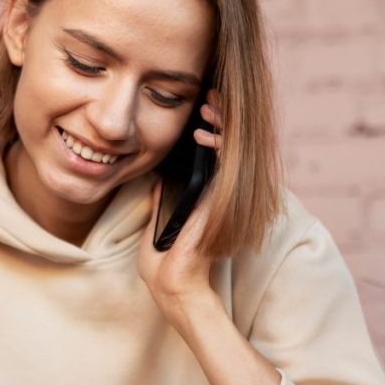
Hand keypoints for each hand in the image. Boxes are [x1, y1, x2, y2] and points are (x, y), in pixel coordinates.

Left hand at [138, 91, 222, 324]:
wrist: (172, 286)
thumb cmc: (162, 266)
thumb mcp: (156, 226)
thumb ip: (162, 202)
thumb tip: (159, 179)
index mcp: (198, 200)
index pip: (205, 159)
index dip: (204, 132)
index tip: (195, 112)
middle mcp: (213, 197)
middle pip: (222, 148)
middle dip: (217, 119)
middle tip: (208, 97)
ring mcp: (219, 199)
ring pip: (228, 151)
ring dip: (220, 124)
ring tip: (209, 105)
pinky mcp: (220, 203)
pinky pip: (225, 166)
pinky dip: (218, 145)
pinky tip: (205, 132)